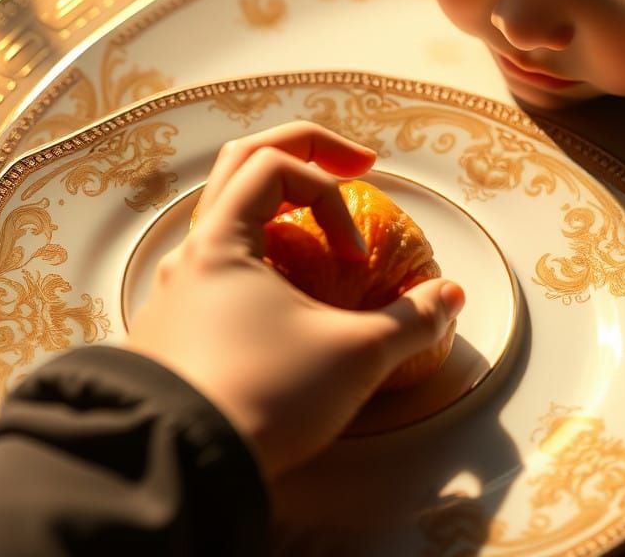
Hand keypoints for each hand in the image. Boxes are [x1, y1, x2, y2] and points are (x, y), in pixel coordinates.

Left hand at [124, 121, 464, 479]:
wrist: (182, 471)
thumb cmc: (265, 395)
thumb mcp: (355, 355)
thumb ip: (411, 320)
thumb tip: (450, 296)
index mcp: (221, 240)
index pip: (278, 168)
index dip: (330, 195)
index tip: (356, 255)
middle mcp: (190, 254)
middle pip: (243, 163)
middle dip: (308, 152)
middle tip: (358, 162)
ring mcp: (175, 293)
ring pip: (225, 217)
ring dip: (280, 209)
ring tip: (320, 236)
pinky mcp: (173, 332)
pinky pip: (217, 269)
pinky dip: (260, 257)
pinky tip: (286, 301)